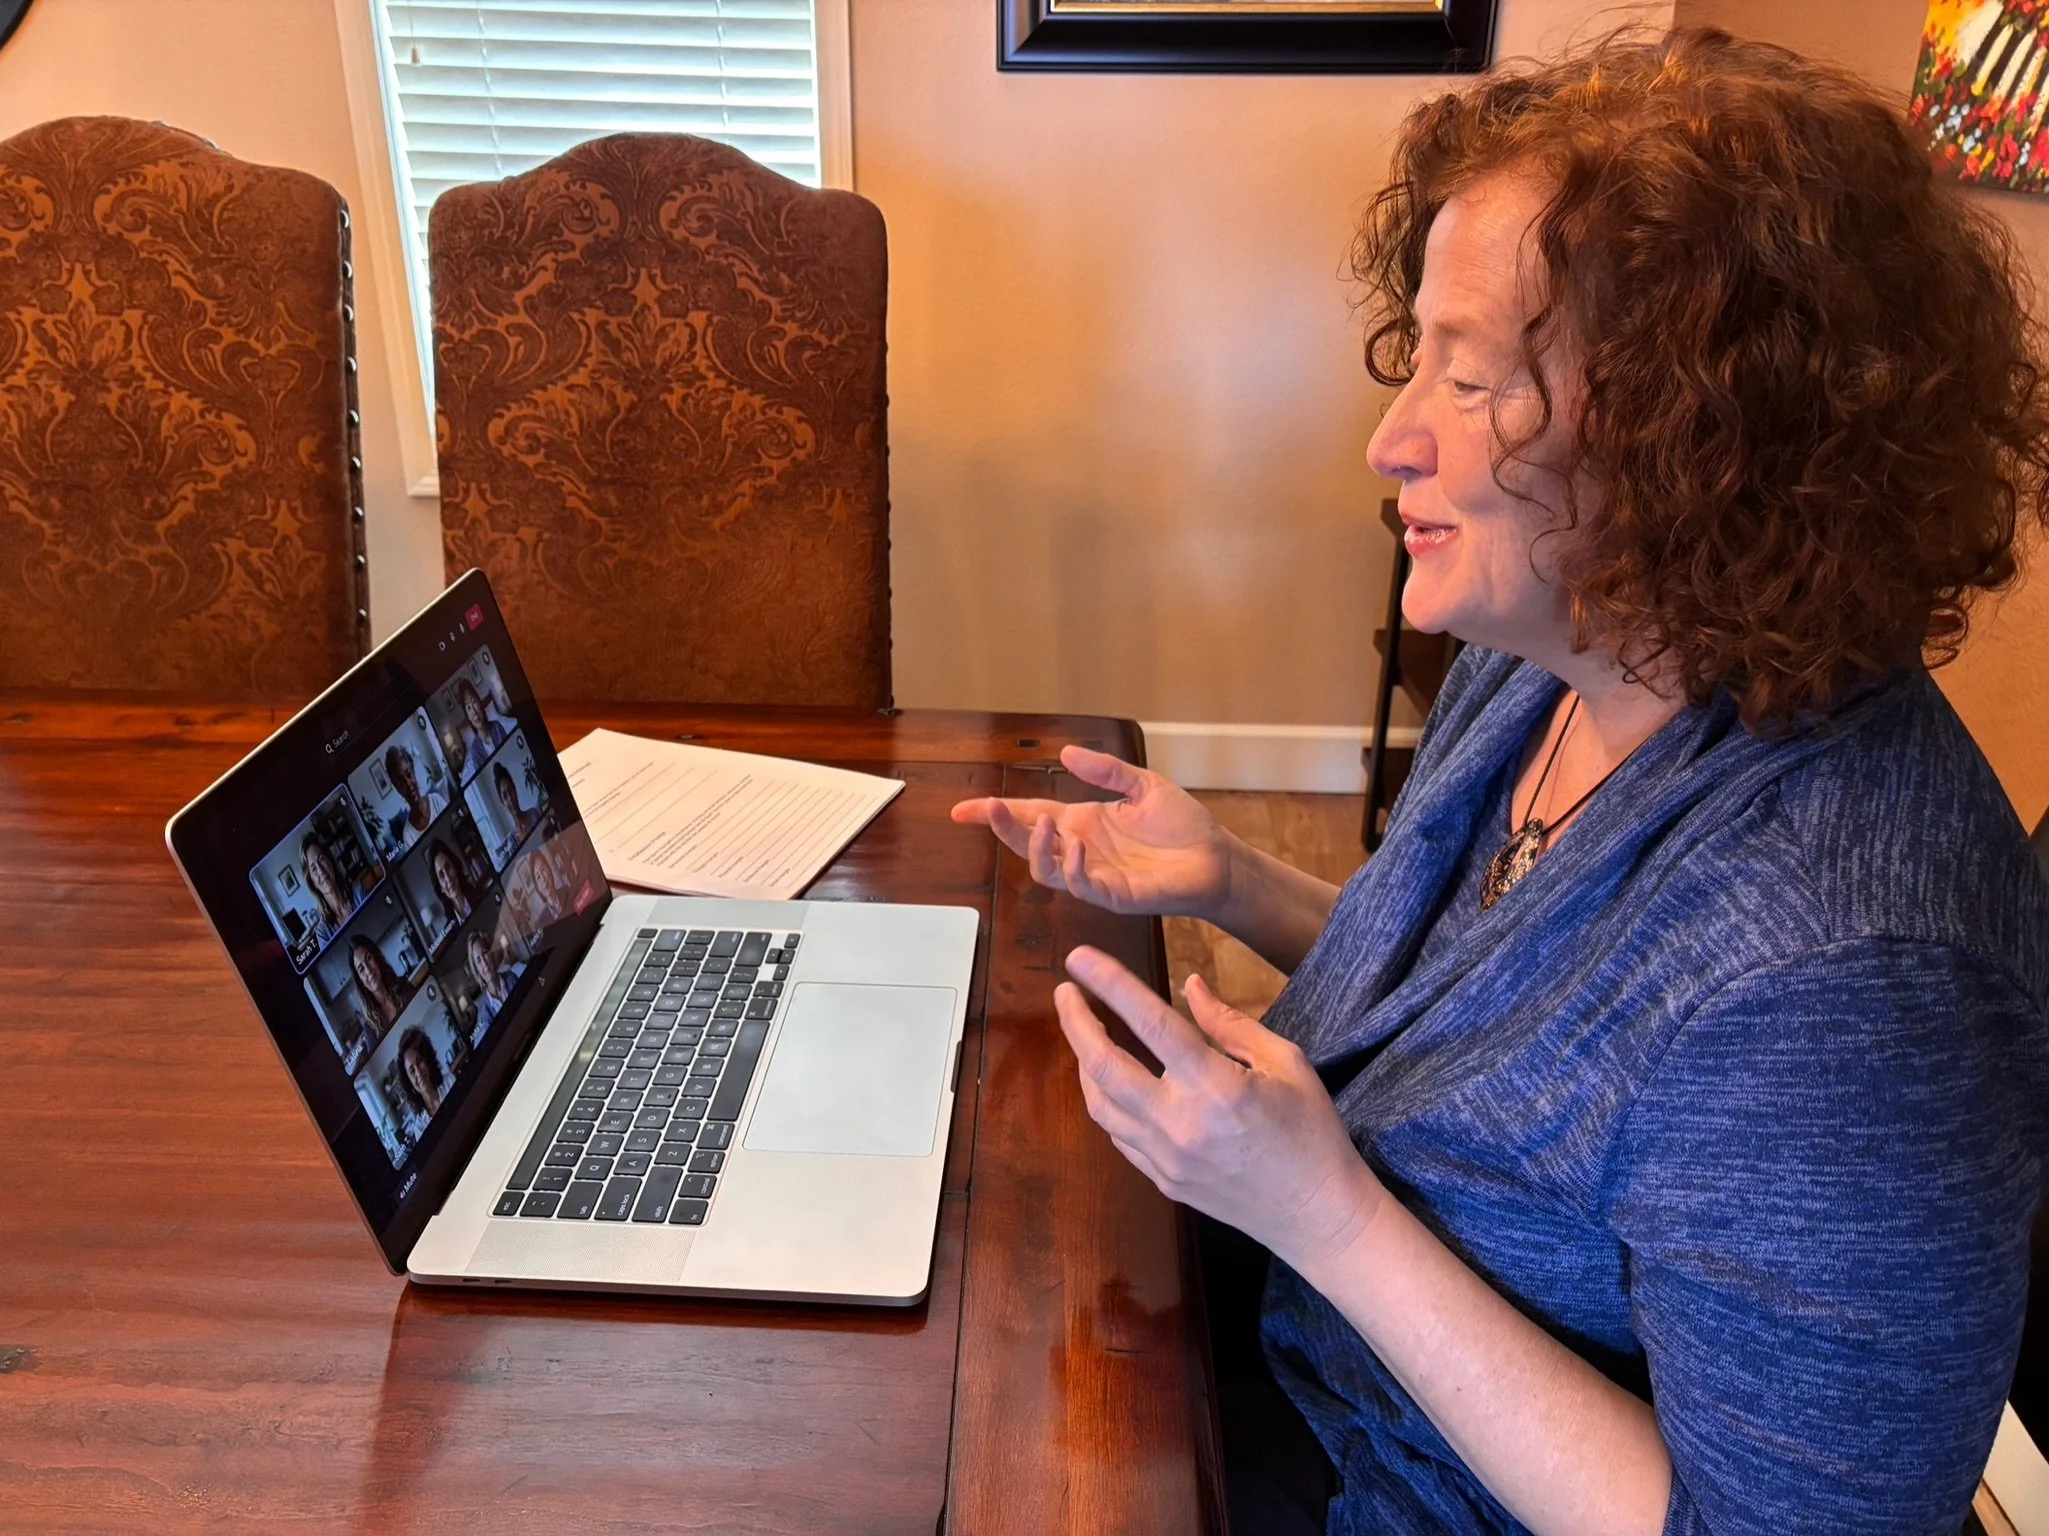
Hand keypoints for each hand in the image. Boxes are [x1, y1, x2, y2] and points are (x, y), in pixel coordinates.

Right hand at [950, 746, 1235, 919]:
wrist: (1217, 859)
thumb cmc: (1183, 827)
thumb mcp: (1142, 785)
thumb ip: (1105, 771)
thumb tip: (1066, 751)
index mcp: (1084, 823)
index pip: (1030, 816)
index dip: (997, 814)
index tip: (961, 810)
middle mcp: (1082, 850)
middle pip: (1027, 844)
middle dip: (1002, 829)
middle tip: (989, 810)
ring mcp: (1094, 875)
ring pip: (1045, 870)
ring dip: (1035, 848)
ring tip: (1041, 824)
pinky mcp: (1113, 895)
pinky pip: (1081, 886)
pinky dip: (1071, 867)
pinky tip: (1075, 844)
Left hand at [1053, 945, 1382, 1271]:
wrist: (1317, 1214)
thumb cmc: (1312, 1131)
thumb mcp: (1286, 1063)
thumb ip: (1230, 1023)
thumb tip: (1189, 985)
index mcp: (1216, 1087)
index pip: (1150, 1023)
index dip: (1109, 984)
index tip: (1078, 957)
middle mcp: (1180, 1123)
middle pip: (1104, 1066)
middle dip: (1075, 1023)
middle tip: (1064, 992)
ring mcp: (1166, 1158)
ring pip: (1101, 1104)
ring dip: (1085, 1063)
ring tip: (1085, 1033)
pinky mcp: (1163, 1181)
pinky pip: (1118, 1136)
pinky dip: (1106, 1102)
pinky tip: (1110, 1082)